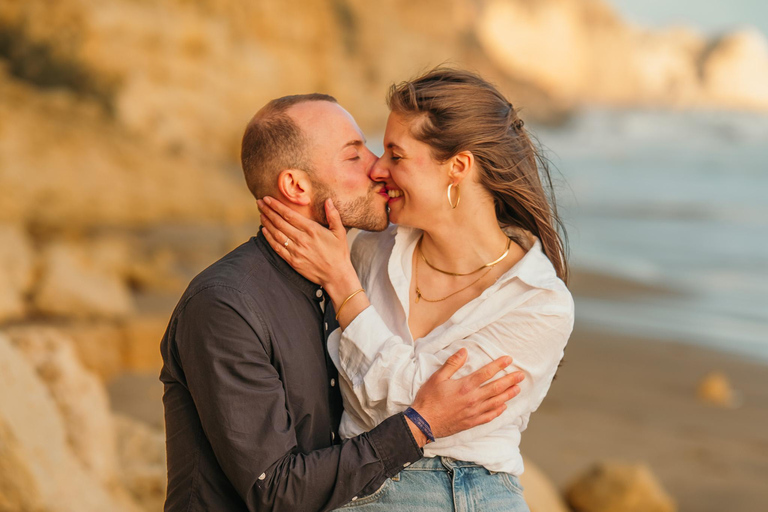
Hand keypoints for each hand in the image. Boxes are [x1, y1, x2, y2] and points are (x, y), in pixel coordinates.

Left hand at [257, 197, 358, 297]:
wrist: (336, 275)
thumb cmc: (338, 253)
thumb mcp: (340, 232)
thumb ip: (333, 215)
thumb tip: (328, 200)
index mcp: (312, 230)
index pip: (289, 215)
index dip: (276, 206)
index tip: (267, 198)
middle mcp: (302, 239)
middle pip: (279, 222)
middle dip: (268, 211)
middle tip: (259, 202)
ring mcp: (296, 251)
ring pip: (276, 234)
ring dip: (266, 223)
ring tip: (261, 214)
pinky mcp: (292, 261)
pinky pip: (277, 247)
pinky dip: (269, 238)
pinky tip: (264, 230)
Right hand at [408, 349, 523, 442]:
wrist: (423, 423)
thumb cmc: (428, 399)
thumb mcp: (437, 377)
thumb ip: (452, 364)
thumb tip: (464, 351)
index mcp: (465, 386)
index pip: (486, 373)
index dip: (499, 365)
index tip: (509, 359)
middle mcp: (473, 399)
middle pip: (496, 387)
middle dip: (510, 380)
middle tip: (521, 375)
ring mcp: (474, 412)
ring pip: (496, 402)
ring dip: (508, 394)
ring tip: (518, 389)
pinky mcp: (472, 422)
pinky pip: (489, 416)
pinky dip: (498, 411)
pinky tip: (504, 407)